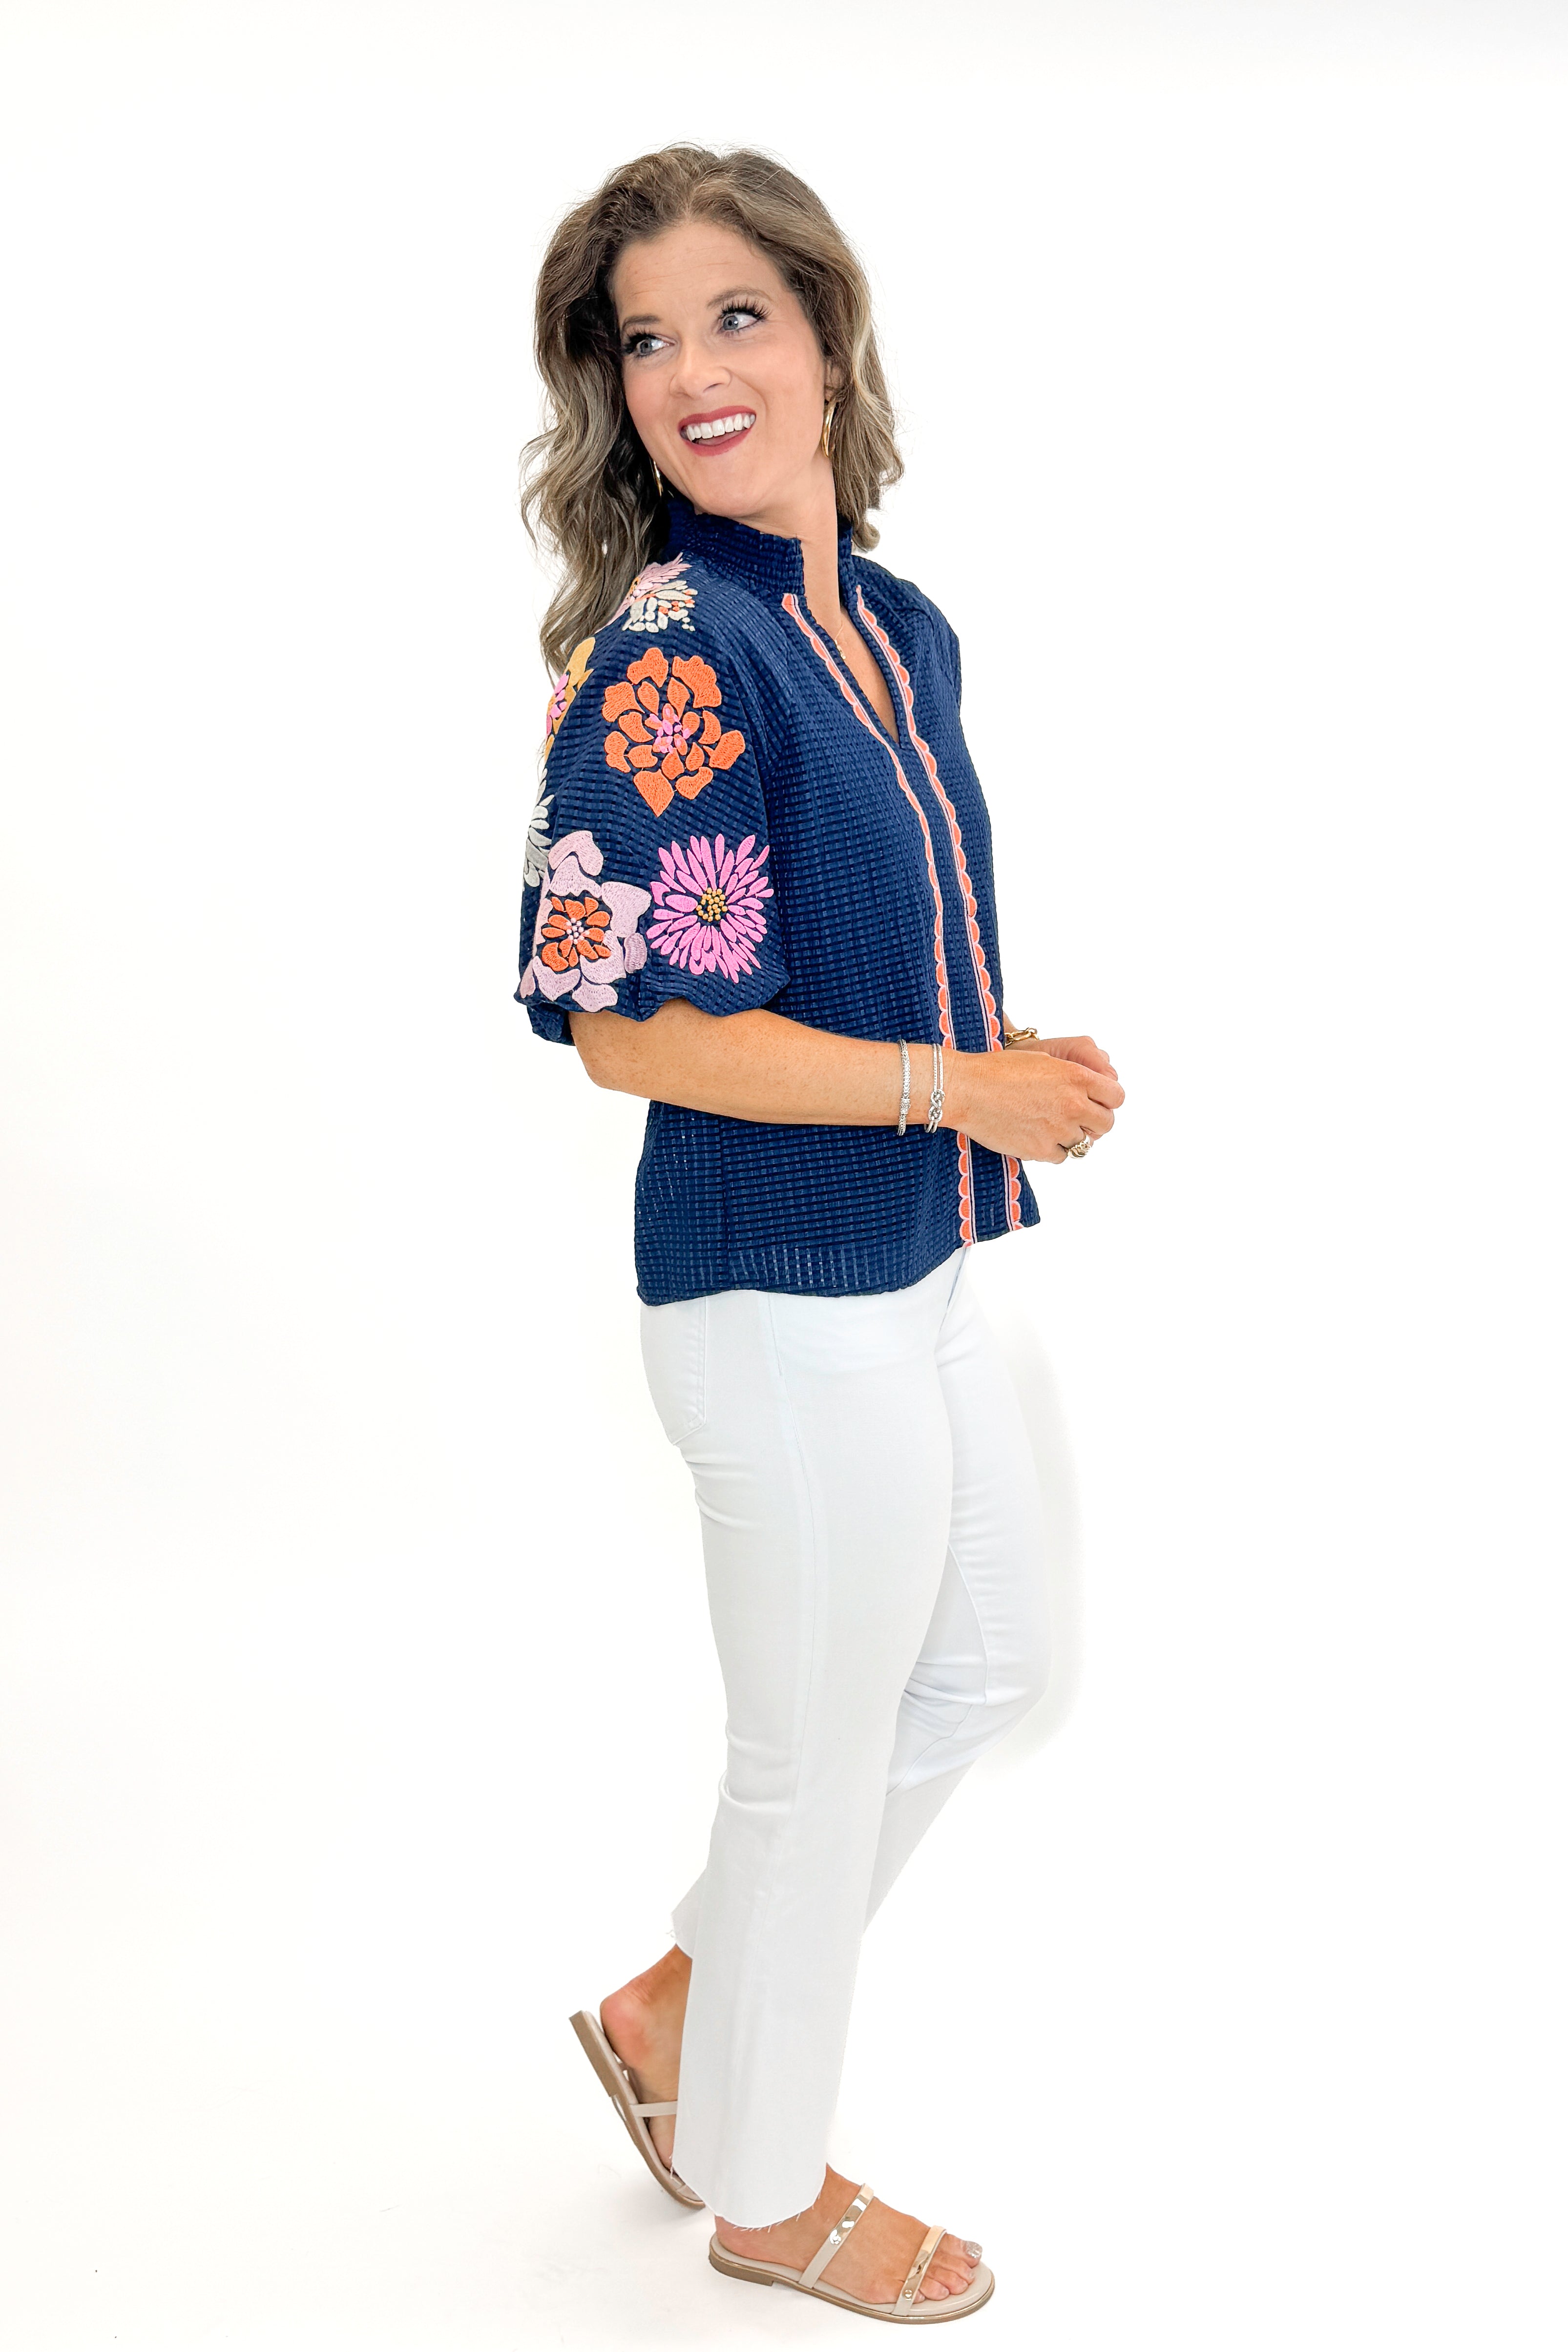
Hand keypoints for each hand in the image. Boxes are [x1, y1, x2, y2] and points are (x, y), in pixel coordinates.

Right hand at [949, 1036, 1123, 1163]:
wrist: (967, 1089)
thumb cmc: (1000, 1070)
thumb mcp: (1044, 1060)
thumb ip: (1074, 1076)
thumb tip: (1092, 1092)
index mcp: (1076, 1077)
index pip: (1116, 1096)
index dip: (1107, 1100)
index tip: (1096, 1102)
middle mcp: (1072, 1104)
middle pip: (1106, 1123)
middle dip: (1095, 1122)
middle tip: (1077, 1119)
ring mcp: (1058, 1129)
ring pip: (1083, 1142)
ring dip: (1069, 1135)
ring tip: (1046, 1124)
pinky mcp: (1041, 1150)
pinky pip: (1061, 1156)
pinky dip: (1052, 1149)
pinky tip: (1034, 1135)